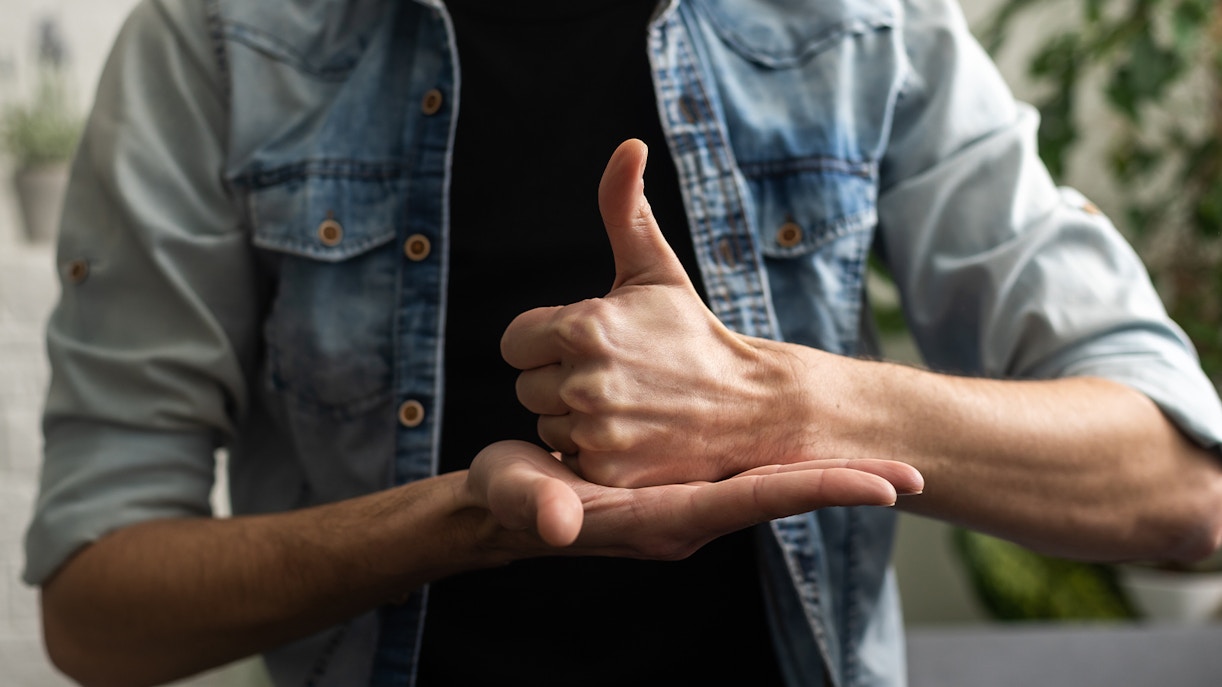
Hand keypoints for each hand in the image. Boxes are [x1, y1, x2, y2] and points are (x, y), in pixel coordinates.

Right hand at [465, 440, 922, 556]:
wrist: (510, 503)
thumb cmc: (512, 500)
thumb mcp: (519, 497)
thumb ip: (539, 508)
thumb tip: (561, 523)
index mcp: (664, 517)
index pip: (755, 502)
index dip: (816, 490)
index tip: (880, 487)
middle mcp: (689, 513)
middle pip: (781, 494)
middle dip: (844, 484)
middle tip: (915, 473)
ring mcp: (691, 497)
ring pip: (773, 482)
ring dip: (826, 470)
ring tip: (889, 459)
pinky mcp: (685, 478)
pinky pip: (751, 470)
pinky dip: (790, 461)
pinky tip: (814, 442)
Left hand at [502, 138, 812, 486]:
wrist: (751, 405)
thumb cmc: (692, 333)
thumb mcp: (655, 269)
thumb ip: (625, 207)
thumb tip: (629, 145)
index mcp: (585, 325)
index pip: (514, 342)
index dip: (544, 343)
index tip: (586, 345)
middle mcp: (586, 380)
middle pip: (526, 387)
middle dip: (560, 380)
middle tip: (616, 377)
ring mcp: (598, 431)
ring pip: (546, 424)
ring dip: (575, 419)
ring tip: (627, 406)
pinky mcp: (609, 472)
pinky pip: (567, 461)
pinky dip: (592, 455)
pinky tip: (631, 437)